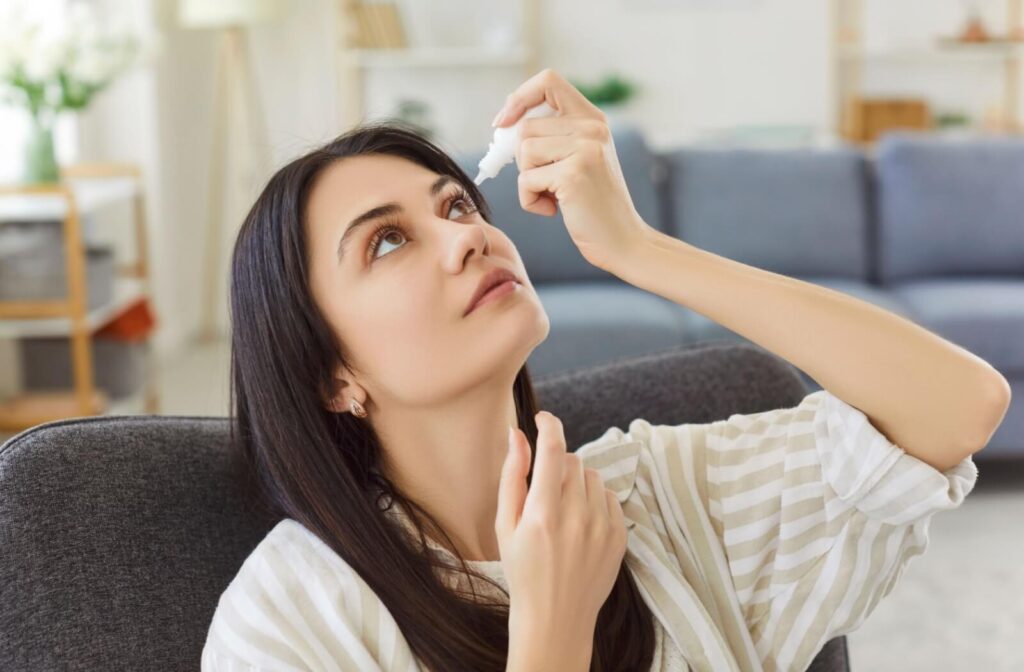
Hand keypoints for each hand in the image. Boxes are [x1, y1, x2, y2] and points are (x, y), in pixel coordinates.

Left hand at [493, 68, 653, 273]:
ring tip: (554, 196)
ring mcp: (585, 150)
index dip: (519, 98)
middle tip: (545, 183)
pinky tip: (555, 210)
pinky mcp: (573, 175)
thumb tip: (502, 127)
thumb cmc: (592, 206)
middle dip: (522, 161)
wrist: (623, 241)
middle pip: (525, 127)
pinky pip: (525, 180)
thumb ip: (552, 138)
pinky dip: (530, 201)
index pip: (548, 81)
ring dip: (528, 181)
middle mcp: (592, 128)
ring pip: (523, 152)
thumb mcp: (578, 160)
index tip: (504, 123)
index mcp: (593, 119)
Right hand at [495, 411, 628, 634]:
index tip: (543, 419)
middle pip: (573, 461)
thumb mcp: (505, 525)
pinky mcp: (619, 536)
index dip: (549, 425)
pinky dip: (595, 500)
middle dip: (558, 465)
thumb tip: (517, 434)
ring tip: (563, 510)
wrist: (555, 617)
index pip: (554, 451)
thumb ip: (512, 476)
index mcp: (543, 514)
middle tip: (545, 491)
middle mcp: (576, 518)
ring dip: (577, 482)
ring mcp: (602, 527)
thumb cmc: (523, 571)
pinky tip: (580, 522)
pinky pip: (609, 496)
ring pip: (592, 476)